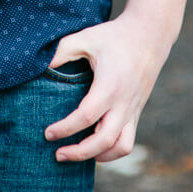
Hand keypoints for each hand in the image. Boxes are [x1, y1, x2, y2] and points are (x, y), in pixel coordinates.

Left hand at [44, 11, 174, 162]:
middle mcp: (124, 102)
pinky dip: (113, 150)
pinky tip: (96, 148)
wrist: (150, 34)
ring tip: (78, 154)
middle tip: (57, 154)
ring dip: (99, 156)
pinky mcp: (136, 112)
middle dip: (79, 153)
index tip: (48, 134)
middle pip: (103, 140)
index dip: (65, 129)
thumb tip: (42, 66)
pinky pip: (128, 141)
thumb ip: (63, 50)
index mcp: (110, 86)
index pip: (86, 117)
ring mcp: (133, 109)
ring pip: (120, 147)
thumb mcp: (86, 37)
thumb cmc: (115, 36)